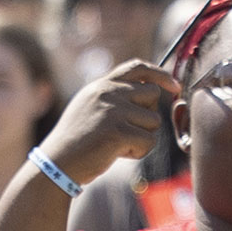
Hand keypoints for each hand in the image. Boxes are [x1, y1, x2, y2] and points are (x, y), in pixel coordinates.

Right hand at [37, 60, 179, 184]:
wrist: (57, 163)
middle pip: (152, 95)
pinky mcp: (118, 132)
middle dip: (147, 115)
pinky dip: (137, 152)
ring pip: (153, 121)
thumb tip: (152, 89)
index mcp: (100, 86)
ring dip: (142, 136)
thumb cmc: (76, 140)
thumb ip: (114, 96)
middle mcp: (107, 93)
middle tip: (127, 131)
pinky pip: (149, 141)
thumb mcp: (90, 107)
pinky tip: (115, 153)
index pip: (137, 67)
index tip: (174, 86)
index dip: (160, 74)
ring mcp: (113, 111)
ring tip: (116, 144)